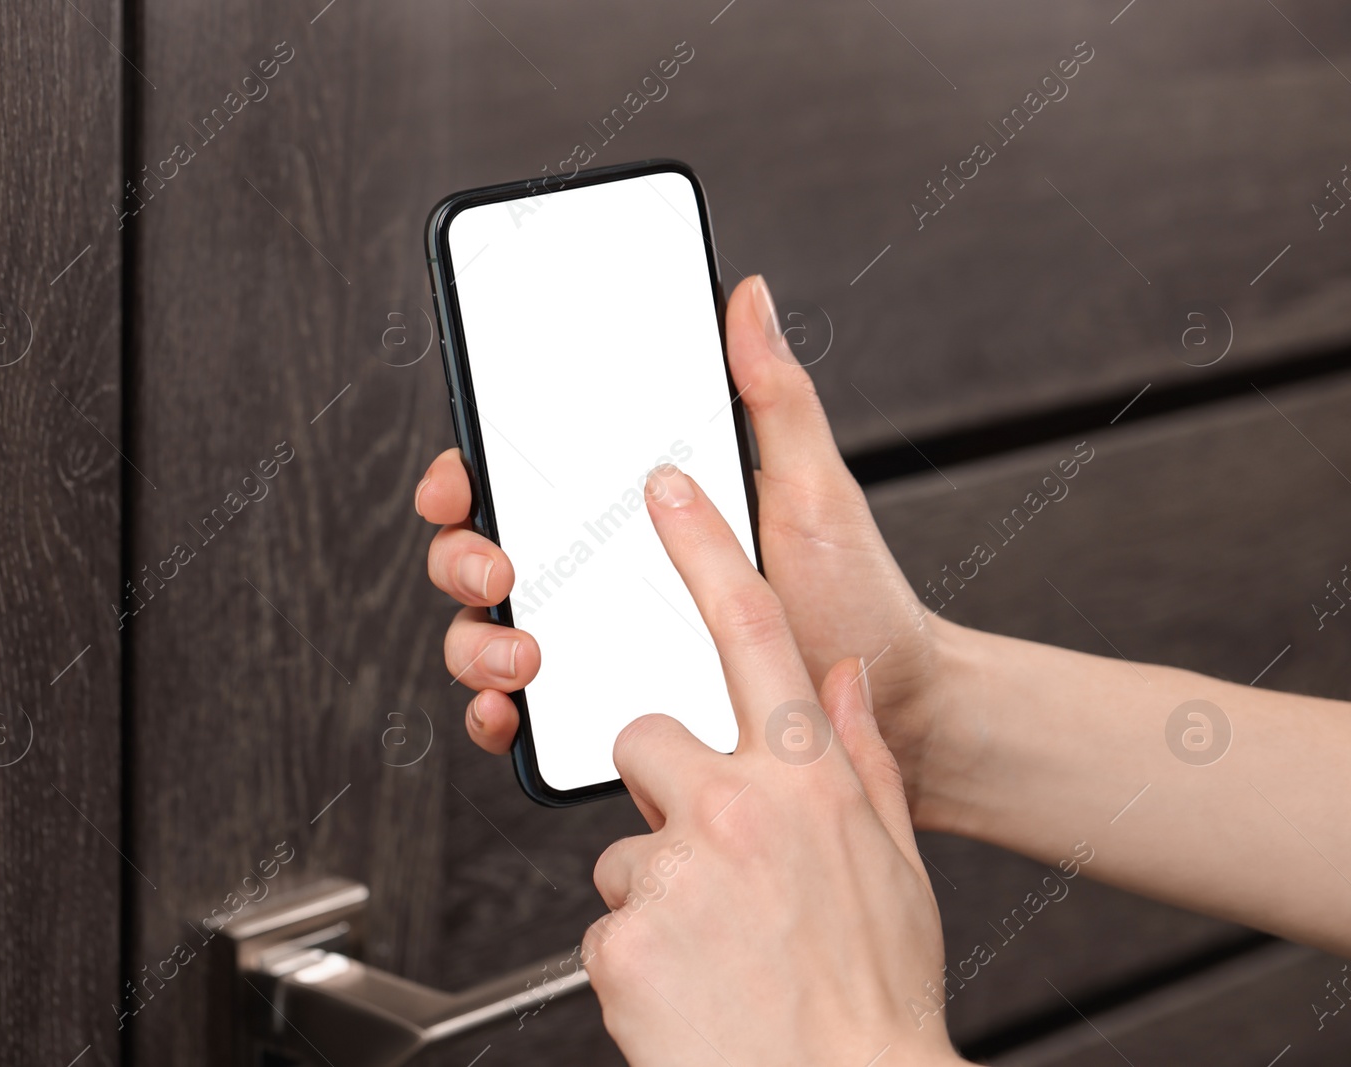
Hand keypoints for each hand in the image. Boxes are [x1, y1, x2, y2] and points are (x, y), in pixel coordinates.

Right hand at [416, 274, 950, 811]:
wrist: (890, 704)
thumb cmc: (853, 592)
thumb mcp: (814, 488)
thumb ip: (775, 397)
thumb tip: (751, 296)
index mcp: (634, 507)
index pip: (523, 475)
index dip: (469, 469)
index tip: (464, 478)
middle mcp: (599, 572)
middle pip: (482, 550)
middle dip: (460, 555)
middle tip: (500, 568)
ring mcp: (595, 644)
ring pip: (484, 634)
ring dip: (473, 642)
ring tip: (522, 655)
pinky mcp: (602, 716)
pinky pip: (522, 713)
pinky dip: (495, 715)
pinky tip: (510, 712)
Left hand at [581, 463, 964, 1066]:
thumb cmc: (872, 998)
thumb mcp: (894, 867)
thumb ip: (861, 759)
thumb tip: (835, 681)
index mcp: (807, 781)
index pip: (749, 633)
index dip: (704, 550)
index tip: (666, 491)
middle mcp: (734, 809)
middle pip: (644, 736)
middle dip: (664, 787)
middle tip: (710, 859)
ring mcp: (671, 871)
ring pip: (625, 847)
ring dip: (657, 890)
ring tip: (718, 948)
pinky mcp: (619, 937)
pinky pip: (606, 923)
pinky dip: (639, 955)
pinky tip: (691, 986)